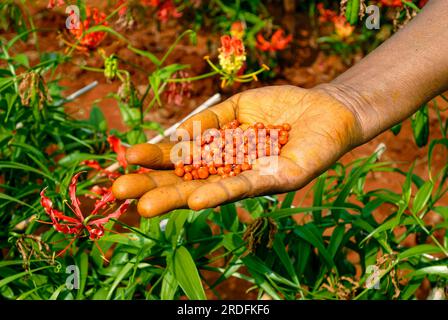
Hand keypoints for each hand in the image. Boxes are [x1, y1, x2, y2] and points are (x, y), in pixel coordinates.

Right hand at [112, 85, 361, 216]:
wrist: (326, 107)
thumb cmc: (282, 107)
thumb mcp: (238, 108)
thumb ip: (209, 123)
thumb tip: (176, 135)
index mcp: (221, 153)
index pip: (182, 158)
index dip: (154, 159)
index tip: (124, 160)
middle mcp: (232, 171)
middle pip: (188, 179)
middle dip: (154, 186)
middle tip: (118, 192)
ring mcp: (253, 179)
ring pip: (209, 188)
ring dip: (177, 197)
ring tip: (144, 206)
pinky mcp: (278, 180)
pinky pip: (246, 186)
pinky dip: (220, 193)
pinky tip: (195, 199)